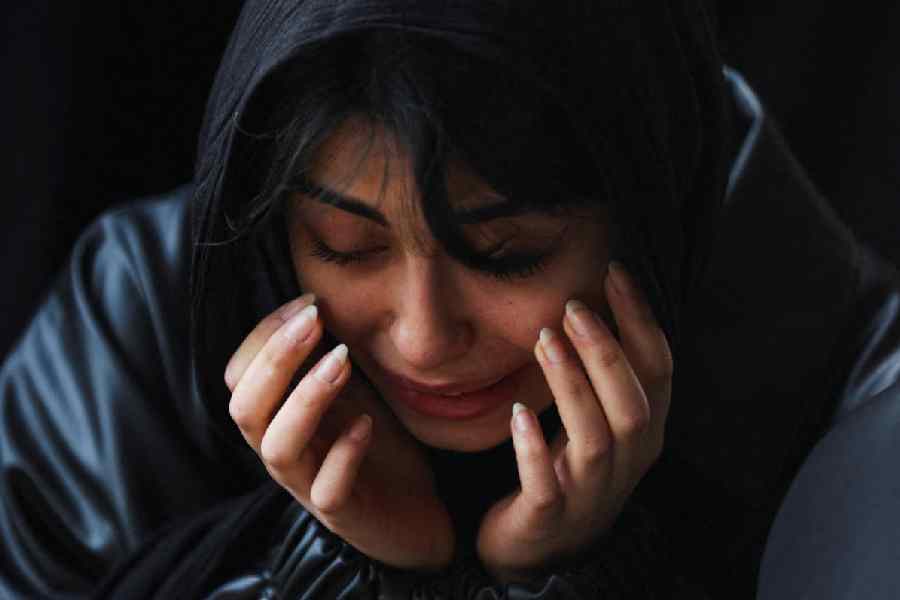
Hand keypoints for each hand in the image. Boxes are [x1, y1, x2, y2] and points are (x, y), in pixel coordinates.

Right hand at [225, 294, 453, 569]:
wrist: (414, 509)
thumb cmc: (374, 443)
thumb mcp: (349, 390)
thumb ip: (324, 357)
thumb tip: (317, 302)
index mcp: (276, 418)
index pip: (239, 376)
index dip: (265, 335)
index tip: (308, 302)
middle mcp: (282, 452)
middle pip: (244, 408)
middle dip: (275, 358)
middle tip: (315, 321)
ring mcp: (308, 485)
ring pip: (277, 447)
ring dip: (306, 398)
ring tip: (342, 360)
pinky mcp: (342, 513)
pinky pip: (328, 490)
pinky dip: (343, 454)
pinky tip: (366, 424)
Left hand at [476, 262, 672, 582]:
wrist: (540, 550)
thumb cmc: (569, 471)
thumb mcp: (597, 422)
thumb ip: (603, 377)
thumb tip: (591, 302)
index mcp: (645, 433)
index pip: (658, 370)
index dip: (641, 320)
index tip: (614, 273)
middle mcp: (628, 462)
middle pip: (633, 403)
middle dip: (606, 350)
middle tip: (572, 306)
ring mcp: (590, 493)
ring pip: (596, 436)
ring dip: (573, 384)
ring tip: (545, 340)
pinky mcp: (549, 516)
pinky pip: (545, 485)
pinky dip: (533, 448)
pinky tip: (517, 413)